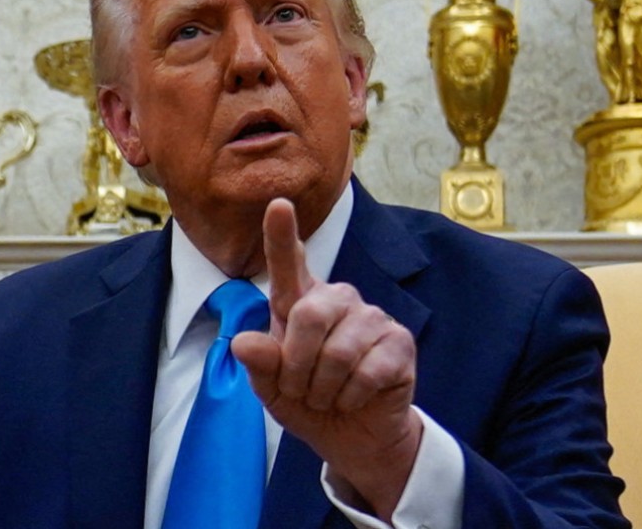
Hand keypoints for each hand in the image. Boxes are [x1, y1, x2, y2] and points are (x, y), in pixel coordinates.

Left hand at [232, 198, 422, 520]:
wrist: (354, 438)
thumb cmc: (309, 403)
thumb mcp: (272, 390)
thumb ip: (260, 365)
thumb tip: (243, 343)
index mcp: (301, 303)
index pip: (288, 265)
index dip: (280, 235)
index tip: (278, 204)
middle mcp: (337, 300)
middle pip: (308, 314)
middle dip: (296, 365)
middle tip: (300, 389)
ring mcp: (372, 318)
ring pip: (337, 350)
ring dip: (324, 388)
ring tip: (328, 396)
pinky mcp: (399, 342)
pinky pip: (366, 371)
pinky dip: (351, 397)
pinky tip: (355, 397)